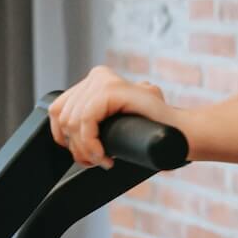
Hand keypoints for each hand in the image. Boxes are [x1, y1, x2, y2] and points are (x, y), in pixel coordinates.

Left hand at [48, 66, 171, 168]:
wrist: (180, 133)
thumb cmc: (151, 132)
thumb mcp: (113, 121)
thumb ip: (93, 116)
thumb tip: (65, 126)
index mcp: (96, 80)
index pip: (57, 109)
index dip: (63, 137)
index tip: (83, 155)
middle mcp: (99, 75)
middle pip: (62, 116)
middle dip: (76, 147)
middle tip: (96, 161)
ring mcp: (105, 80)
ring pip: (72, 121)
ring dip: (85, 149)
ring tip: (103, 160)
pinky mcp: (113, 90)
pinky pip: (85, 121)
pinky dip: (91, 145)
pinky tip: (106, 156)